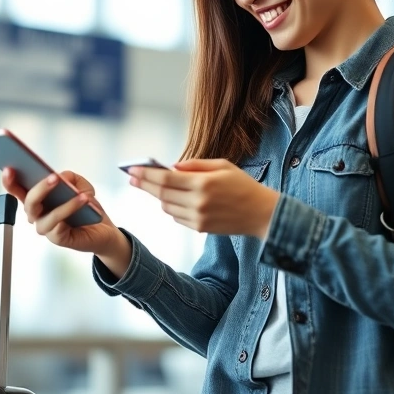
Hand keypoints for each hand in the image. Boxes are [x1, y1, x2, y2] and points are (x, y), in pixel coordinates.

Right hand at [1, 168, 124, 257]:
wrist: (103, 229)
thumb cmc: (87, 208)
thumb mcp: (80, 185)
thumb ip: (69, 177)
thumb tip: (61, 177)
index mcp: (38, 199)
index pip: (17, 189)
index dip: (10, 180)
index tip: (9, 168)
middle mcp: (38, 214)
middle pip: (29, 202)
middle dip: (40, 188)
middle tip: (53, 178)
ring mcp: (46, 228)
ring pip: (46, 216)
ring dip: (64, 203)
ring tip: (79, 194)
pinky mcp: (58, 239)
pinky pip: (60, 226)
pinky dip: (72, 212)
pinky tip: (83, 202)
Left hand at [129, 159, 278, 237]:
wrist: (262, 214)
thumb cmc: (243, 185)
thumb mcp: (222, 165)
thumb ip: (195, 165)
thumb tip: (171, 167)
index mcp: (203, 183)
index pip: (165, 178)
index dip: (146, 174)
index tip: (132, 169)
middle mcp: (198, 202)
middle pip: (161, 193)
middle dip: (144, 185)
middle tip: (131, 178)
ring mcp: (198, 218)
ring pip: (167, 207)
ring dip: (160, 196)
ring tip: (156, 187)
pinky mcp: (200, 228)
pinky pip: (177, 217)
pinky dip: (172, 207)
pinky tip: (175, 200)